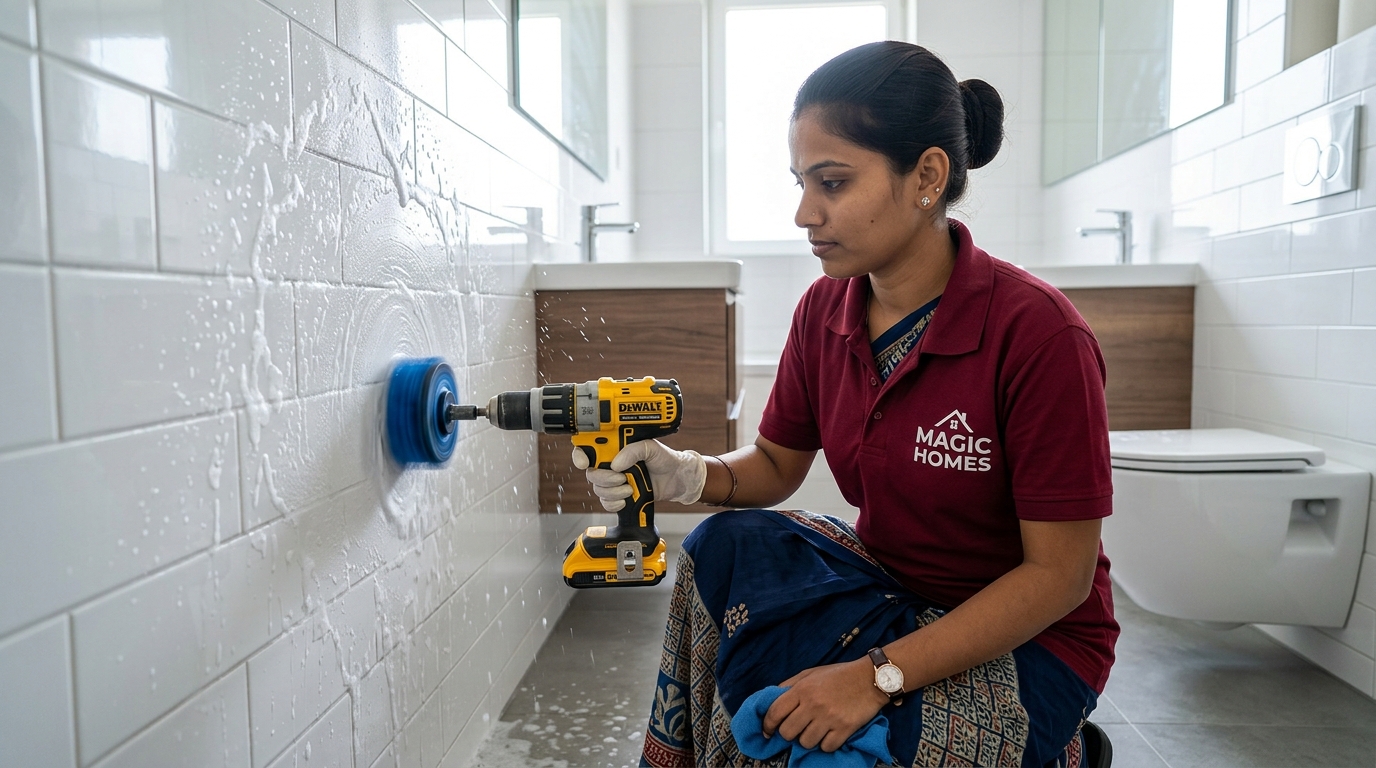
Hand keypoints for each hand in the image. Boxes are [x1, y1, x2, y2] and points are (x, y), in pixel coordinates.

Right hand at [571, 439, 707, 511]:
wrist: (678, 478)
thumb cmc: (665, 459)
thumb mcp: (651, 447)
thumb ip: (634, 451)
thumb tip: (616, 464)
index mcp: (615, 448)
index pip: (589, 449)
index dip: (580, 455)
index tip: (584, 462)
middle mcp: (611, 464)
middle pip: (591, 473)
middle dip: (604, 478)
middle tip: (621, 478)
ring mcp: (615, 481)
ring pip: (598, 489)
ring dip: (613, 491)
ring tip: (630, 488)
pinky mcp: (620, 496)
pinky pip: (606, 503)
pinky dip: (614, 503)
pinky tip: (626, 499)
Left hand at [761, 659, 888, 751]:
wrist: (870, 678)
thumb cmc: (838, 675)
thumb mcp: (811, 673)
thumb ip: (790, 685)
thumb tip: (771, 700)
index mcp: (802, 689)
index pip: (775, 713)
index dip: (767, 725)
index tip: (767, 731)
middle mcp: (813, 704)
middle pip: (787, 732)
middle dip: (789, 733)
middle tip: (796, 729)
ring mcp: (829, 717)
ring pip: (805, 742)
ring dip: (808, 739)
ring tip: (815, 730)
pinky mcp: (845, 728)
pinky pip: (826, 747)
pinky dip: (826, 744)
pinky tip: (830, 734)